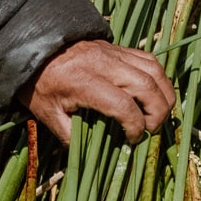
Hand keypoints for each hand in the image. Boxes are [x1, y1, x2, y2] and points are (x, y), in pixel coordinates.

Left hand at [25, 39, 175, 145]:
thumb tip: (89, 154)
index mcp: (85, 82)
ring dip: (164, 95)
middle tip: (150, 130)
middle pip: (147, 86)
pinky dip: (158, 78)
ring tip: (158, 114)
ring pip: (155, 71)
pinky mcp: (120, 48)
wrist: (35, 46)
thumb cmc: (39, 83)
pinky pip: (149, 60)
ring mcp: (115, 53)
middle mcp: (105, 65)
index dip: (135, 127)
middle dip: (158, 113)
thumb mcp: (47, 113)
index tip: (131, 140)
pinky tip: (153, 94)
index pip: (124, 106)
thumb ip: (69, 135)